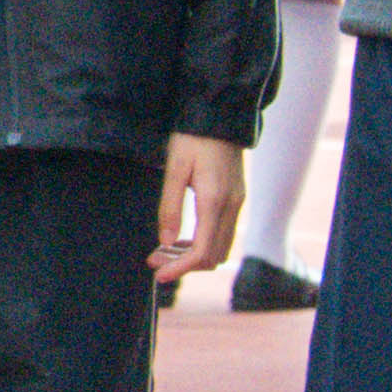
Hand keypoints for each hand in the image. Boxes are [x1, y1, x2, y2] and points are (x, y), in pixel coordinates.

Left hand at [153, 134, 247, 288]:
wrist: (220, 116)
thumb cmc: (193, 138)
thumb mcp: (174, 169)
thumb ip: (170, 206)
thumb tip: (165, 242)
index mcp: (215, 201)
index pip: (202, 251)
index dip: (180, 268)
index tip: (159, 275)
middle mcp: (232, 207)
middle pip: (212, 255)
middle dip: (183, 265)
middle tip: (154, 262)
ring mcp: (237, 204)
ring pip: (218, 247)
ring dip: (192, 256)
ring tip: (161, 252)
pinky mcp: (235, 199)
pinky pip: (221, 233)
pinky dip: (202, 243)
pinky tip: (179, 239)